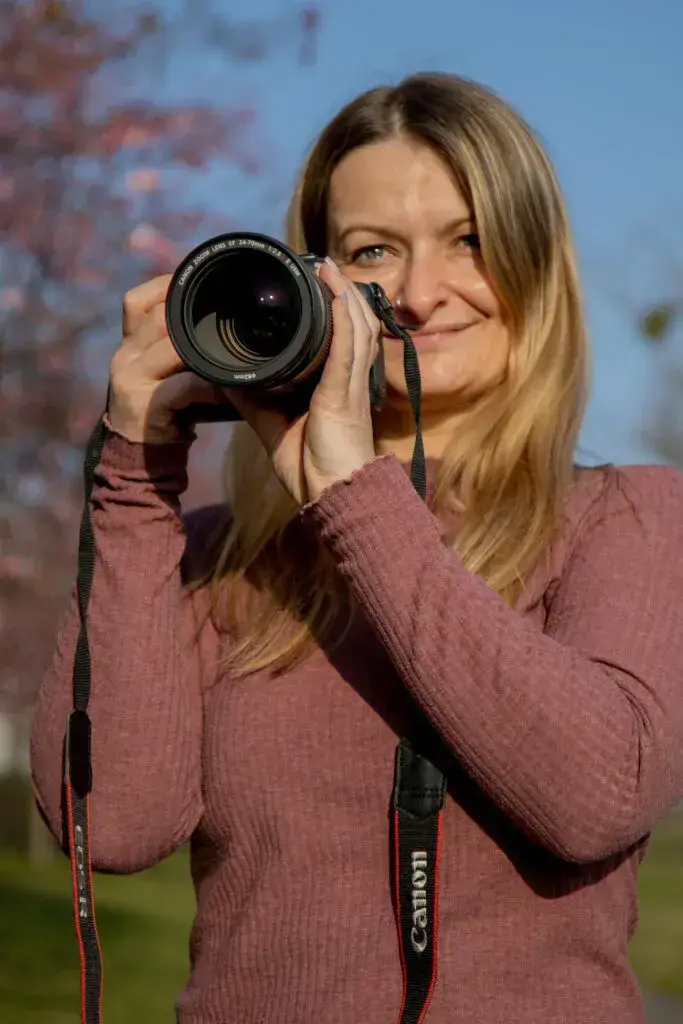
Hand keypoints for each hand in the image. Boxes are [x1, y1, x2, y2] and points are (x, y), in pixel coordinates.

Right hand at [109, 275, 225, 442]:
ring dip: (204, 348)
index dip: (165, 286)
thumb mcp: (166, 371)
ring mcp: (131, 380)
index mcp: (130, 344)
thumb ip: (181, 346)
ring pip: (170, 346)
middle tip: (230, 320)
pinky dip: (209, 386)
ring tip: (232, 352)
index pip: (137, 300)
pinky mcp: (145, 406)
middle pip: (158, 316)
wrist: (140, 456)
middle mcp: (124, 356)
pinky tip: (227, 389)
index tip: (200, 283)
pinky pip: (183, 387)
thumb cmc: (166, 409)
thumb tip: (225, 320)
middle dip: (194, 315)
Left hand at [226, 258, 380, 503]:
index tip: (314, 285)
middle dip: (340, 292)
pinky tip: (338, 293)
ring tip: (328, 268)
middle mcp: (348, 378)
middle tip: (321, 266)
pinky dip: (344, 316)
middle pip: (354, 323)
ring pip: (356, 326)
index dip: (334, 310)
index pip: (340, 337)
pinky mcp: (344, 391)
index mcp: (335, 384)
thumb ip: (253, 395)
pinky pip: (349, 345)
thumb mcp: (271, 422)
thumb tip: (226, 372)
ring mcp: (349, 382)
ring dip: (344, 293)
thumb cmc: (310, 466)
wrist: (329, 494)